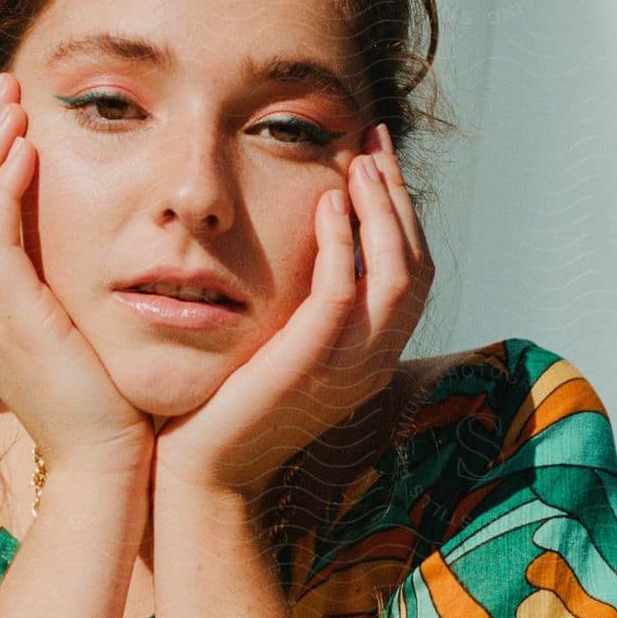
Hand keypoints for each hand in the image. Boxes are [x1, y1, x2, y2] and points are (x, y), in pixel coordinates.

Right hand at [0, 71, 155, 476]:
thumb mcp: (80, 345)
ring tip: (16, 103)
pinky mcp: (8, 317)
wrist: (106, 469)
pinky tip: (27, 149)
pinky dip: (3, 186)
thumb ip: (68, 304)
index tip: (14, 121)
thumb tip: (85, 272)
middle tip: (8, 90)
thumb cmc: (108, 412)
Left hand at [151, 127, 434, 503]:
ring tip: (357, 163)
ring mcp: (348, 367)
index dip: (401, 212)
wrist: (200, 474)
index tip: (375, 158)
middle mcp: (373, 362)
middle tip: (373, 142)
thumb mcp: (278, 347)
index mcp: (371, 357)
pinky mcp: (309, 364)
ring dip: (381, 210)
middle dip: (398, 197)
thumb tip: (301, 242)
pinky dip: (342, 241)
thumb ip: (301, 304)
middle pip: (416, 264)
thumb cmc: (225, 409)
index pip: (412, 271)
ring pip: (396, 273)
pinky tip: (325, 202)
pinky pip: (343, 291)